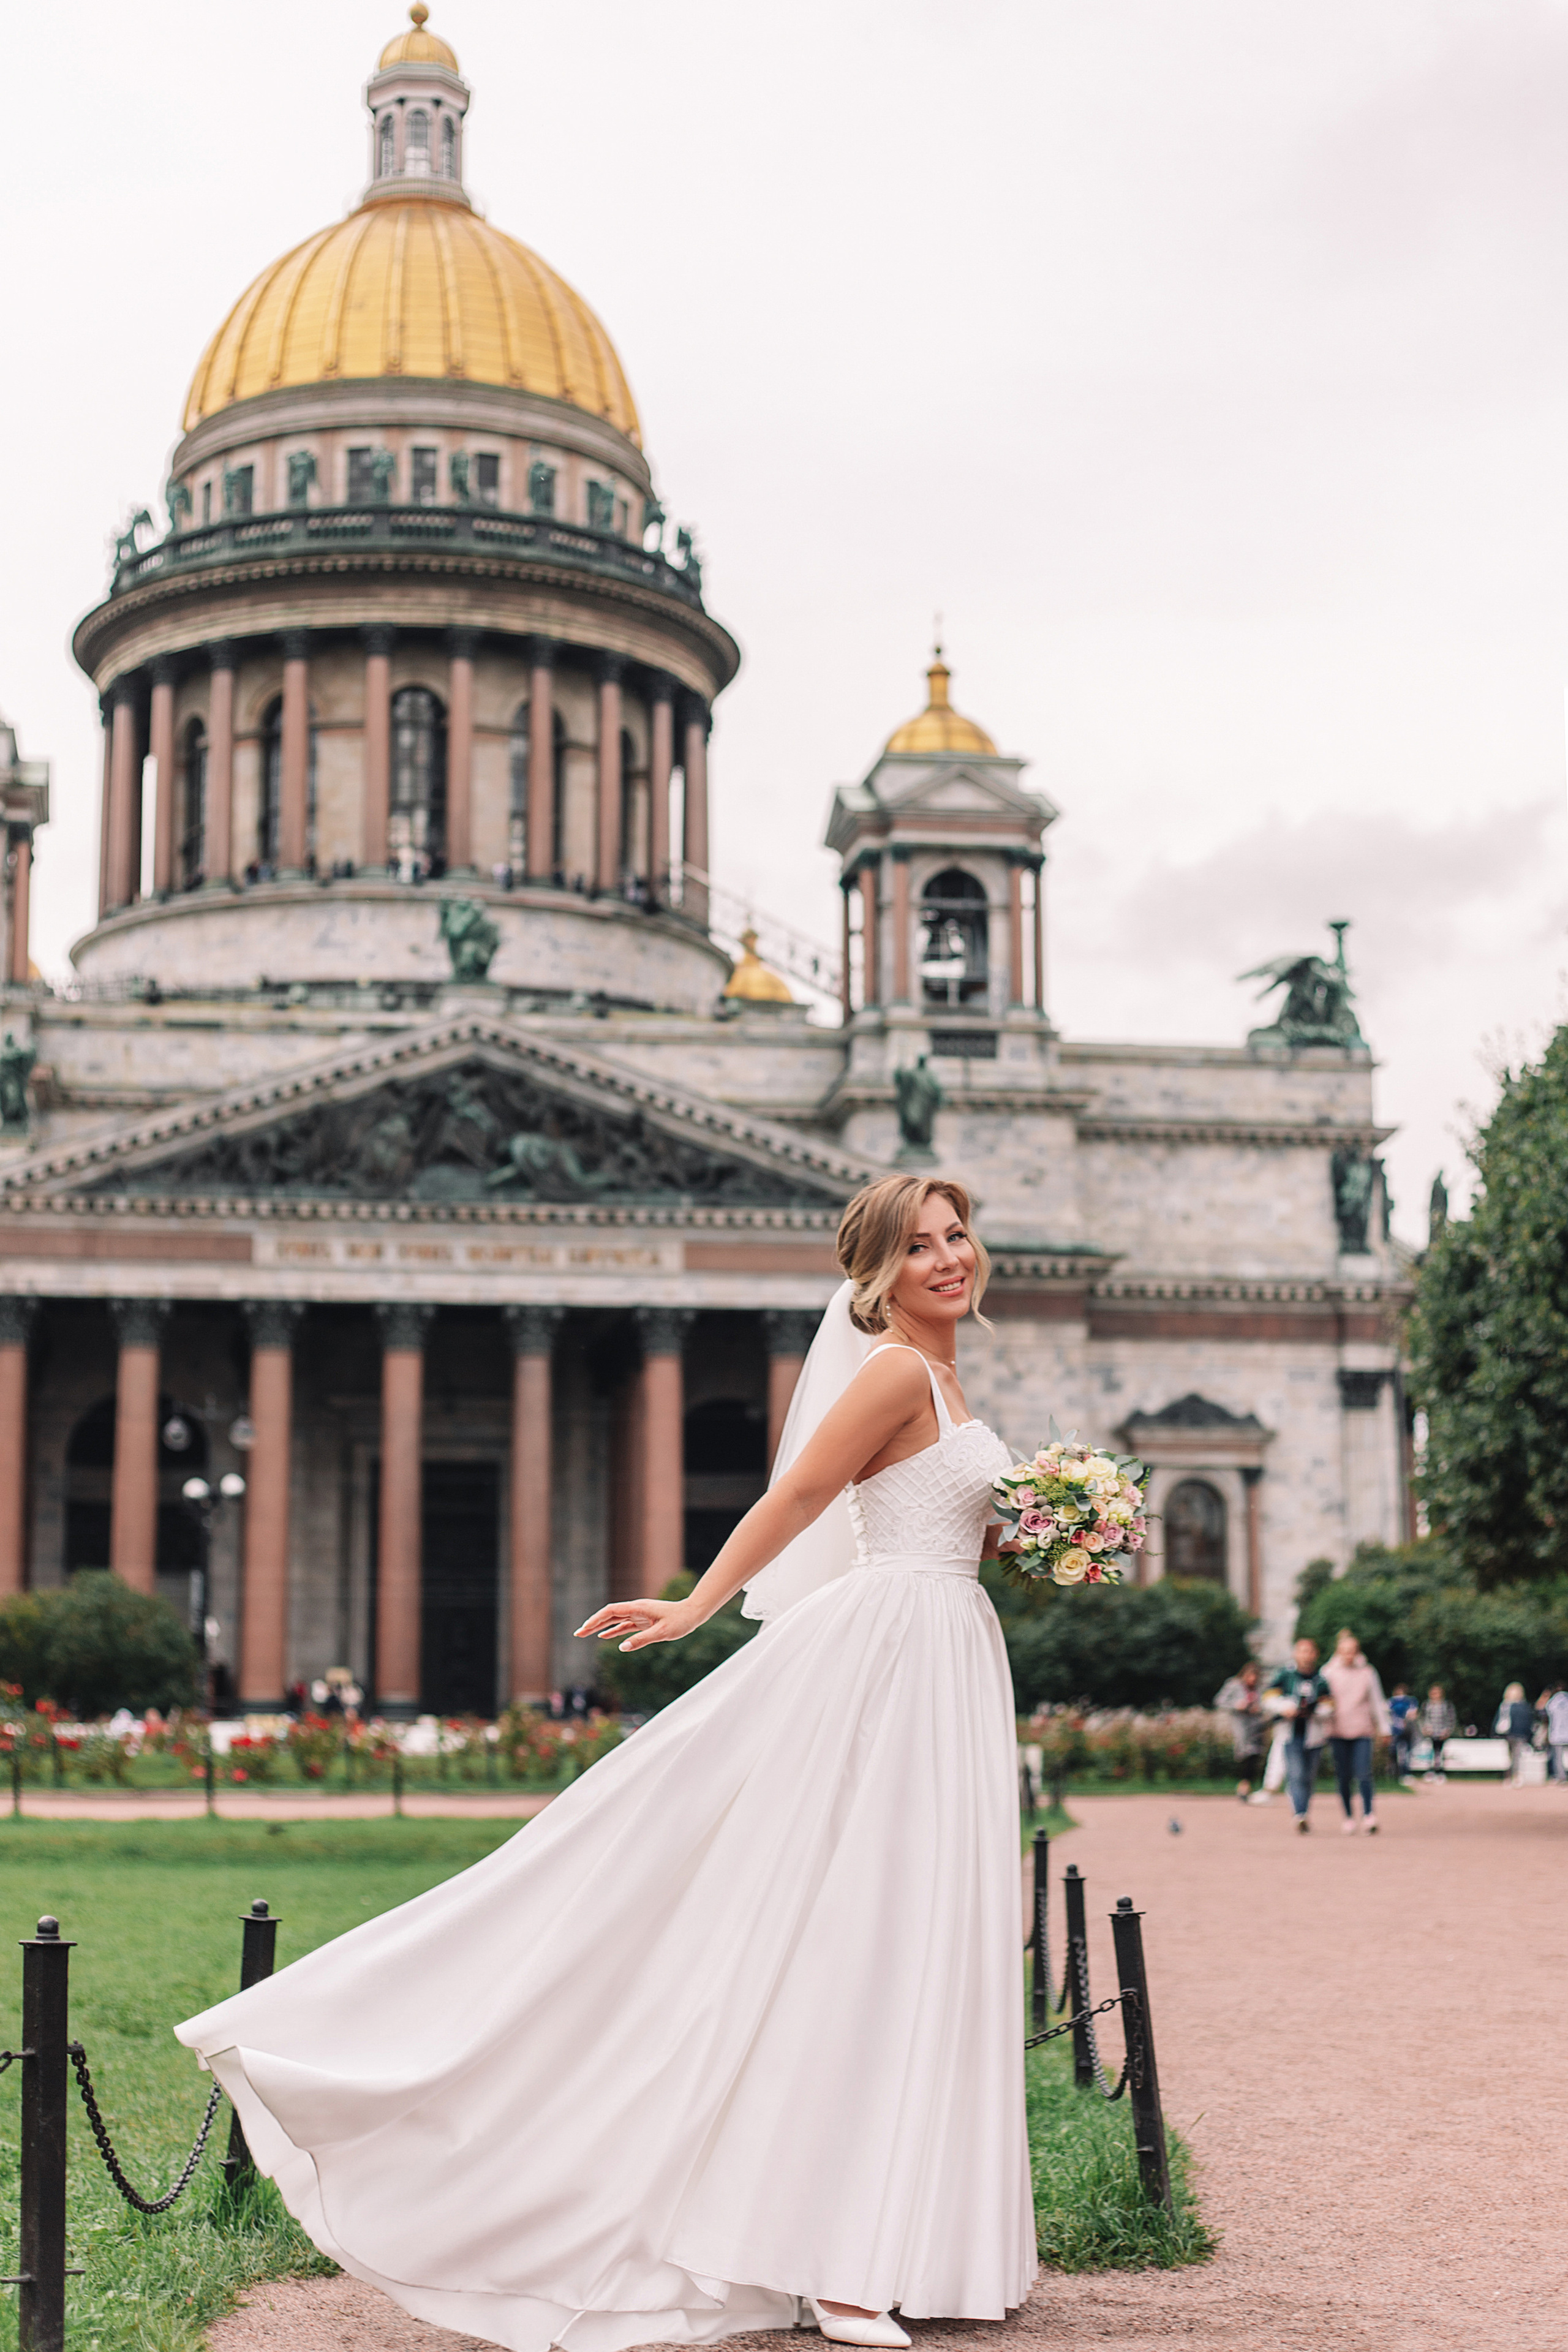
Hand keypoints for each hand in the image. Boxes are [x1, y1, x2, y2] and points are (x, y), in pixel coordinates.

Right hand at [573, 1597, 699, 1652]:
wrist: (693, 1613)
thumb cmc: (680, 1621)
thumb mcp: (662, 1633)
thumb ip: (642, 1639)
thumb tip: (621, 1647)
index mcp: (638, 1608)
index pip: (611, 1611)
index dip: (596, 1619)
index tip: (584, 1628)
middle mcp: (636, 1609)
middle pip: (609, 1615)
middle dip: (593, 1623)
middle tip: (577, 1633)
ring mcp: (639, 1615)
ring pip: (615, 1620)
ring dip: (600, 1627)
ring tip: (585, 1634)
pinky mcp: (644, 1621)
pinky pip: (624, 1626)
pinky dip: (613, 1630)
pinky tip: (604, 1636)